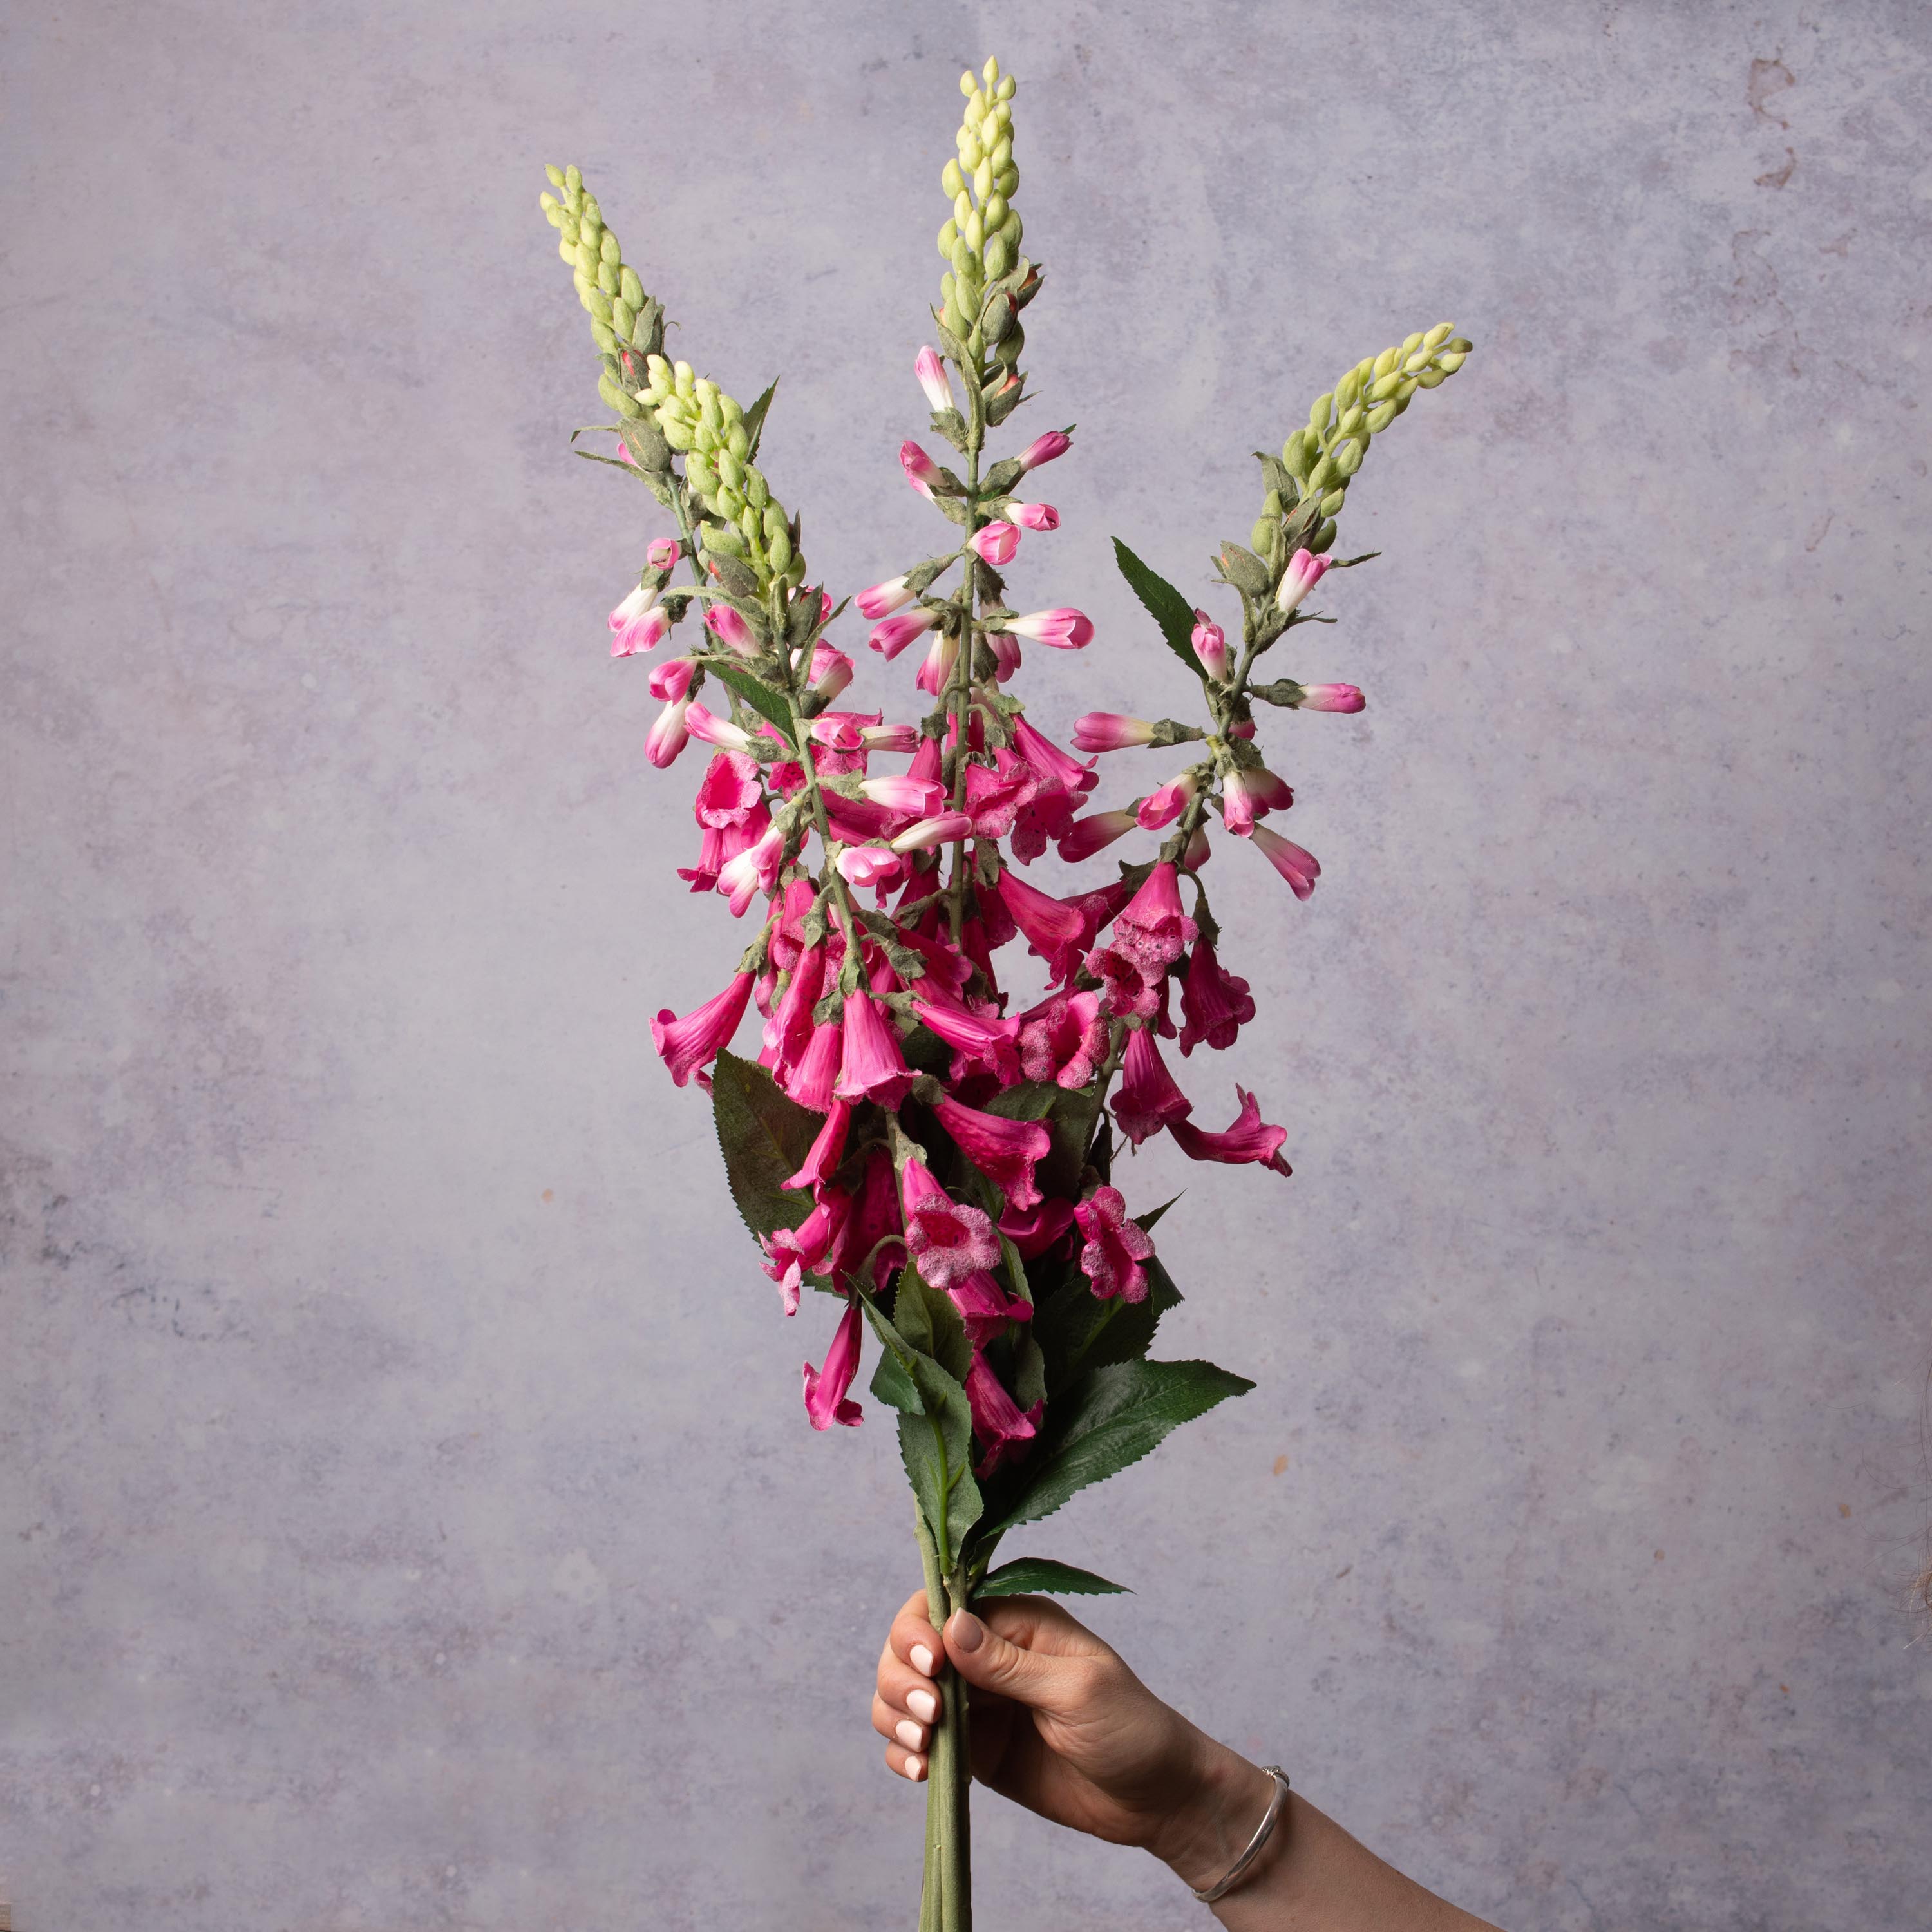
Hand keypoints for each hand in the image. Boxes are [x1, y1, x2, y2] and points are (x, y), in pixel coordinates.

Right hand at [870, 1588, 1272, 1885]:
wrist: (1155, 1799)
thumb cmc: (1131, 1729)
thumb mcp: (1077, 1690)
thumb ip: (1011, 1664)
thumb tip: (951, 1627)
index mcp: (1017, 1623)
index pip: (944, 1605)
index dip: (920, 1631)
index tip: (928, 1666)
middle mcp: (988, 1656)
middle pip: (911, 1646)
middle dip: (901, 1676)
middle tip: (928, 1713)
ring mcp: (977, 1704)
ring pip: (903, 1693)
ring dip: (895, 1714)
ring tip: (922, 1747)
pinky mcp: (973, 1750)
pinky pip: (918, 1741)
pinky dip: (903, 1752)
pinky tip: (919, 1770)